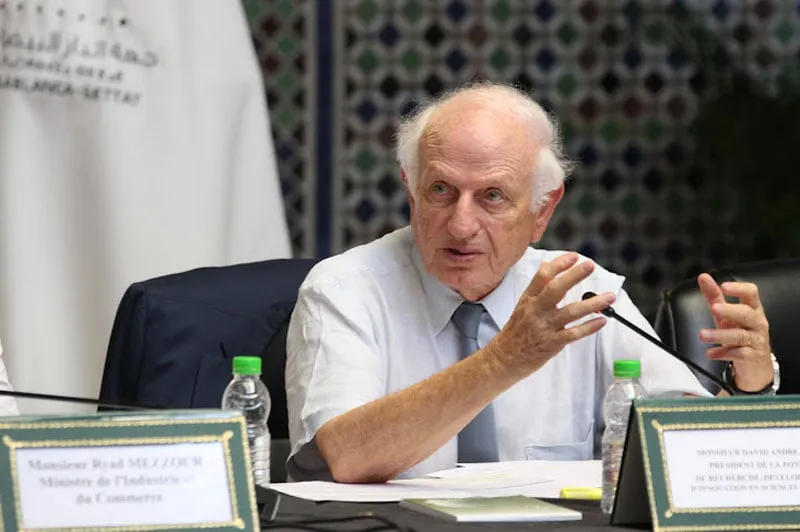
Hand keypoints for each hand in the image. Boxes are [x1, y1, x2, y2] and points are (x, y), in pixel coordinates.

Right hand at [488, 253, 614, 374]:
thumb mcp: (522, 305)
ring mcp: (543, 327)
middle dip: (574, 276)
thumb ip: (537, 288)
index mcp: (528, 299)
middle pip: (556, 289)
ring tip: (609, 297)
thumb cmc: (515, 331)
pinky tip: (601, 320)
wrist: (504, 358)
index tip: (574, 256)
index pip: (542, 276)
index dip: (559, 264)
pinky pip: (573, 333)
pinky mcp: (551, 343)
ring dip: (592, 304)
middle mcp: (535, 310)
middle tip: (589, 266)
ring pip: (570, 312)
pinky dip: (589, 327)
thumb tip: (548, 265)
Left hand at [697, 274, 772, 391]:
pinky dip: (723, 353)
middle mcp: (756, 322)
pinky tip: (710, 353)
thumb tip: (703, 278)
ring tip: (702, 335)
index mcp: (752, 308)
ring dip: (720, 334)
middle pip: (747, 314)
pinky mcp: (751, 356)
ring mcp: (755, 340)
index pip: (751, 294)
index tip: (724, 286)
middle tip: (714, 308)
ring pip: (740, 335)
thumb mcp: (726, 314)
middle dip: (731, 310)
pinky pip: (738, 354)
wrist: (756, 363)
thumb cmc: (741, 332)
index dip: (739, 289)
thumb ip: (715, 296)